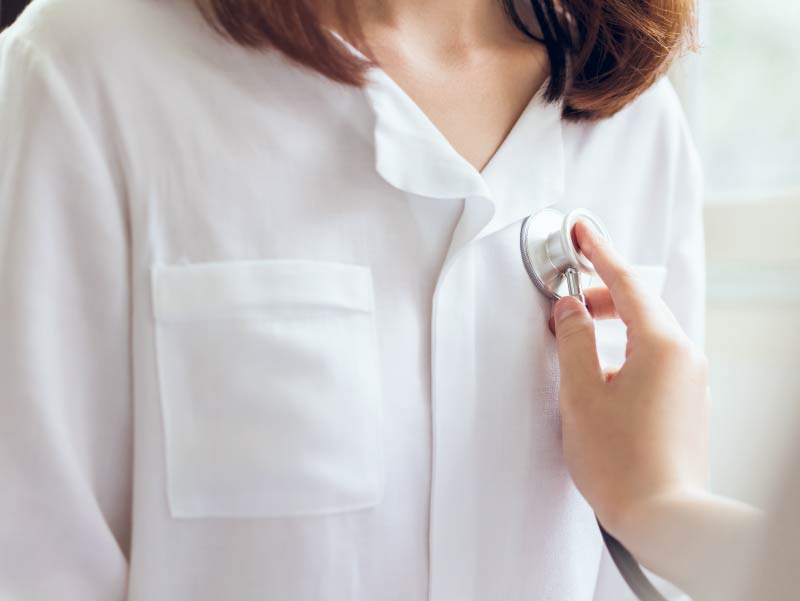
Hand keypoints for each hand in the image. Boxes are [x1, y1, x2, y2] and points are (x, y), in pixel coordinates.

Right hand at [551, 222, 762, 599]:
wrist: (664, 517)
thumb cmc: (621, 462)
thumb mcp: (581, 393)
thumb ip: (573, 340)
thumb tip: (571, 308)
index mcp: (661, 346)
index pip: (628, 284)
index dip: (600, 253)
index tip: (582, 231)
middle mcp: (684, 356)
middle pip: (641, 306)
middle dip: (603, 295)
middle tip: (567, 299)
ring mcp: (690, 380)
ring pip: (647, 333)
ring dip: (612, 324)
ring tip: (578, 336)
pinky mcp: (686, 401)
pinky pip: (654, 357)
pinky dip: (625, 348)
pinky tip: (601, 369)